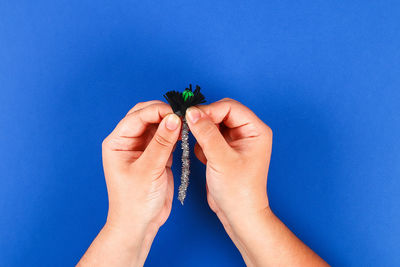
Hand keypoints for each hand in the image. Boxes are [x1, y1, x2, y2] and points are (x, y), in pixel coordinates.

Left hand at [79, 101, 180, 265]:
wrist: (140, 224)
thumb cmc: (135, 202)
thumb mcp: (148, 170)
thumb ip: (162, 143)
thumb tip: (174, 119)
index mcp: (117, 142)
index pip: (137, 117)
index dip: (157, 111)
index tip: (177, 112)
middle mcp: (128, 142)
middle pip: (146, 116)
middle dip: (164, 113)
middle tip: (182, 115)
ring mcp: (143, 148)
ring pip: (157, 125)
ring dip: (171, 123)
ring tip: (186, 124)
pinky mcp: (156, 155)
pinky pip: (166, 138)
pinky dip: (175, 134)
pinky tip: (184, 134)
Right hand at [185, 98, 271, 228]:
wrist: (238, 214)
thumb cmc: (239, 191)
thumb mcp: (221, 159)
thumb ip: (206, 133)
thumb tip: (192, 113)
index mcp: (255, 130)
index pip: (230, 107)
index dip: (209, 110)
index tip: (190, 116)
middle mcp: (247, 133)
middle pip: (221, 113)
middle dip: (204, 121)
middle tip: (189, 128)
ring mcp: (235, 141)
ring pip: (213, 124)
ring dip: (202, 134)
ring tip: (200, 149)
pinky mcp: (224, 150)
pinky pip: (209, 137)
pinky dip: (202, 144)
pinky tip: (204, 159)